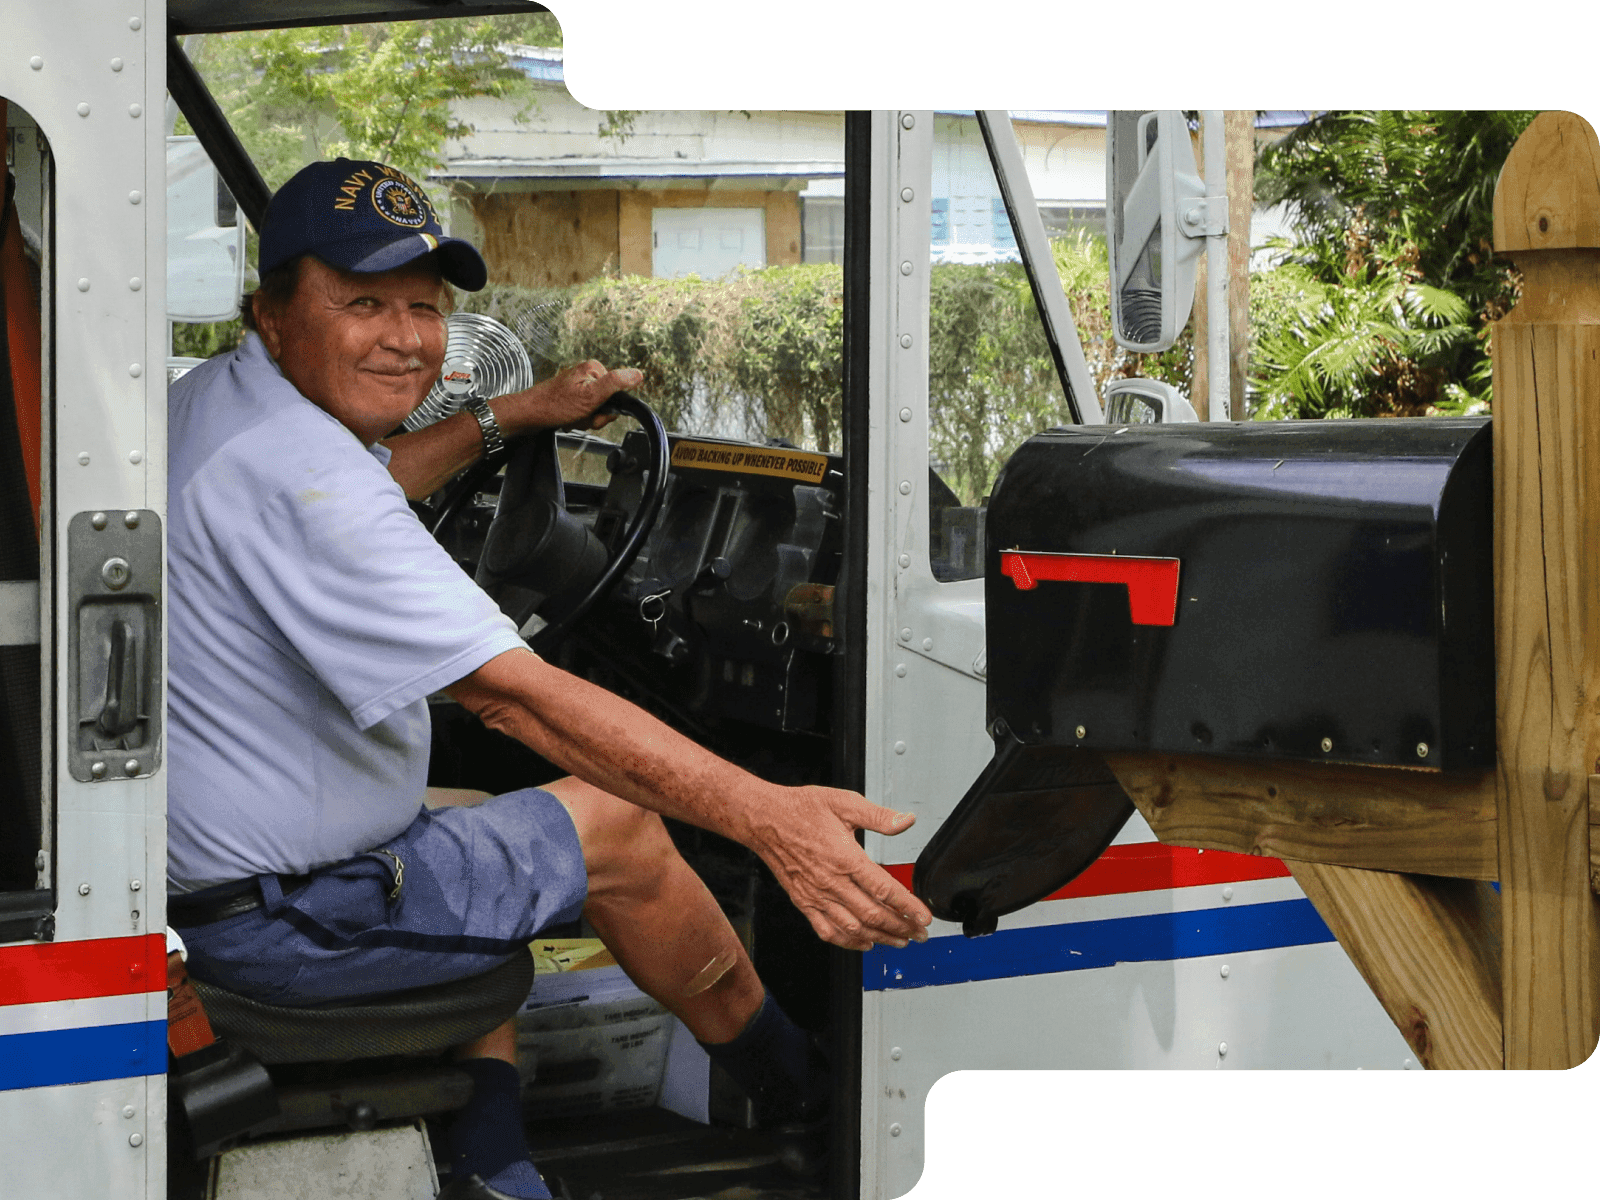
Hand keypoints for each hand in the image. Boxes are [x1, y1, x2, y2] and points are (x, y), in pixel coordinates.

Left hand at [496, 360, 643, 434]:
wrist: (528, 415)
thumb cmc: (554, 406)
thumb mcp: (590, 396)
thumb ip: (616, 384)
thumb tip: (637, 374)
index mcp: (594, 370)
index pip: (618, 393)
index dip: (608, 408)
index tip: (594, 410)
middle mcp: (587, 376)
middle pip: (607, 403)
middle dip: (595, 416)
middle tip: (580, 415)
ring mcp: (579, 387)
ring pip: (596, 410)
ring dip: (584, 420)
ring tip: (571, 417)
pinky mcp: (572, 398)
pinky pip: (585, 413)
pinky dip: (577, 420)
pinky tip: (566, 419)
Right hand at [746, 786, 933, 951]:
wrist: (764, 819)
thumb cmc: (800, 809)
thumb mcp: (843, 802)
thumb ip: (878, 815)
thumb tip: (905, 821)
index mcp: (845, 858)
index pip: (884, 890)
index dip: (908, 907)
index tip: (923, 916)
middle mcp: (831, 882)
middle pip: (873, 915)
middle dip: (901, 927)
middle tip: (919, 932)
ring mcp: (816, 895)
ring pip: (853, 928)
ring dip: (880, 937)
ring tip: (899, 940)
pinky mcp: (803, 902)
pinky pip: (827, 930)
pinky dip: (848, 942)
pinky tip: (863, 943)